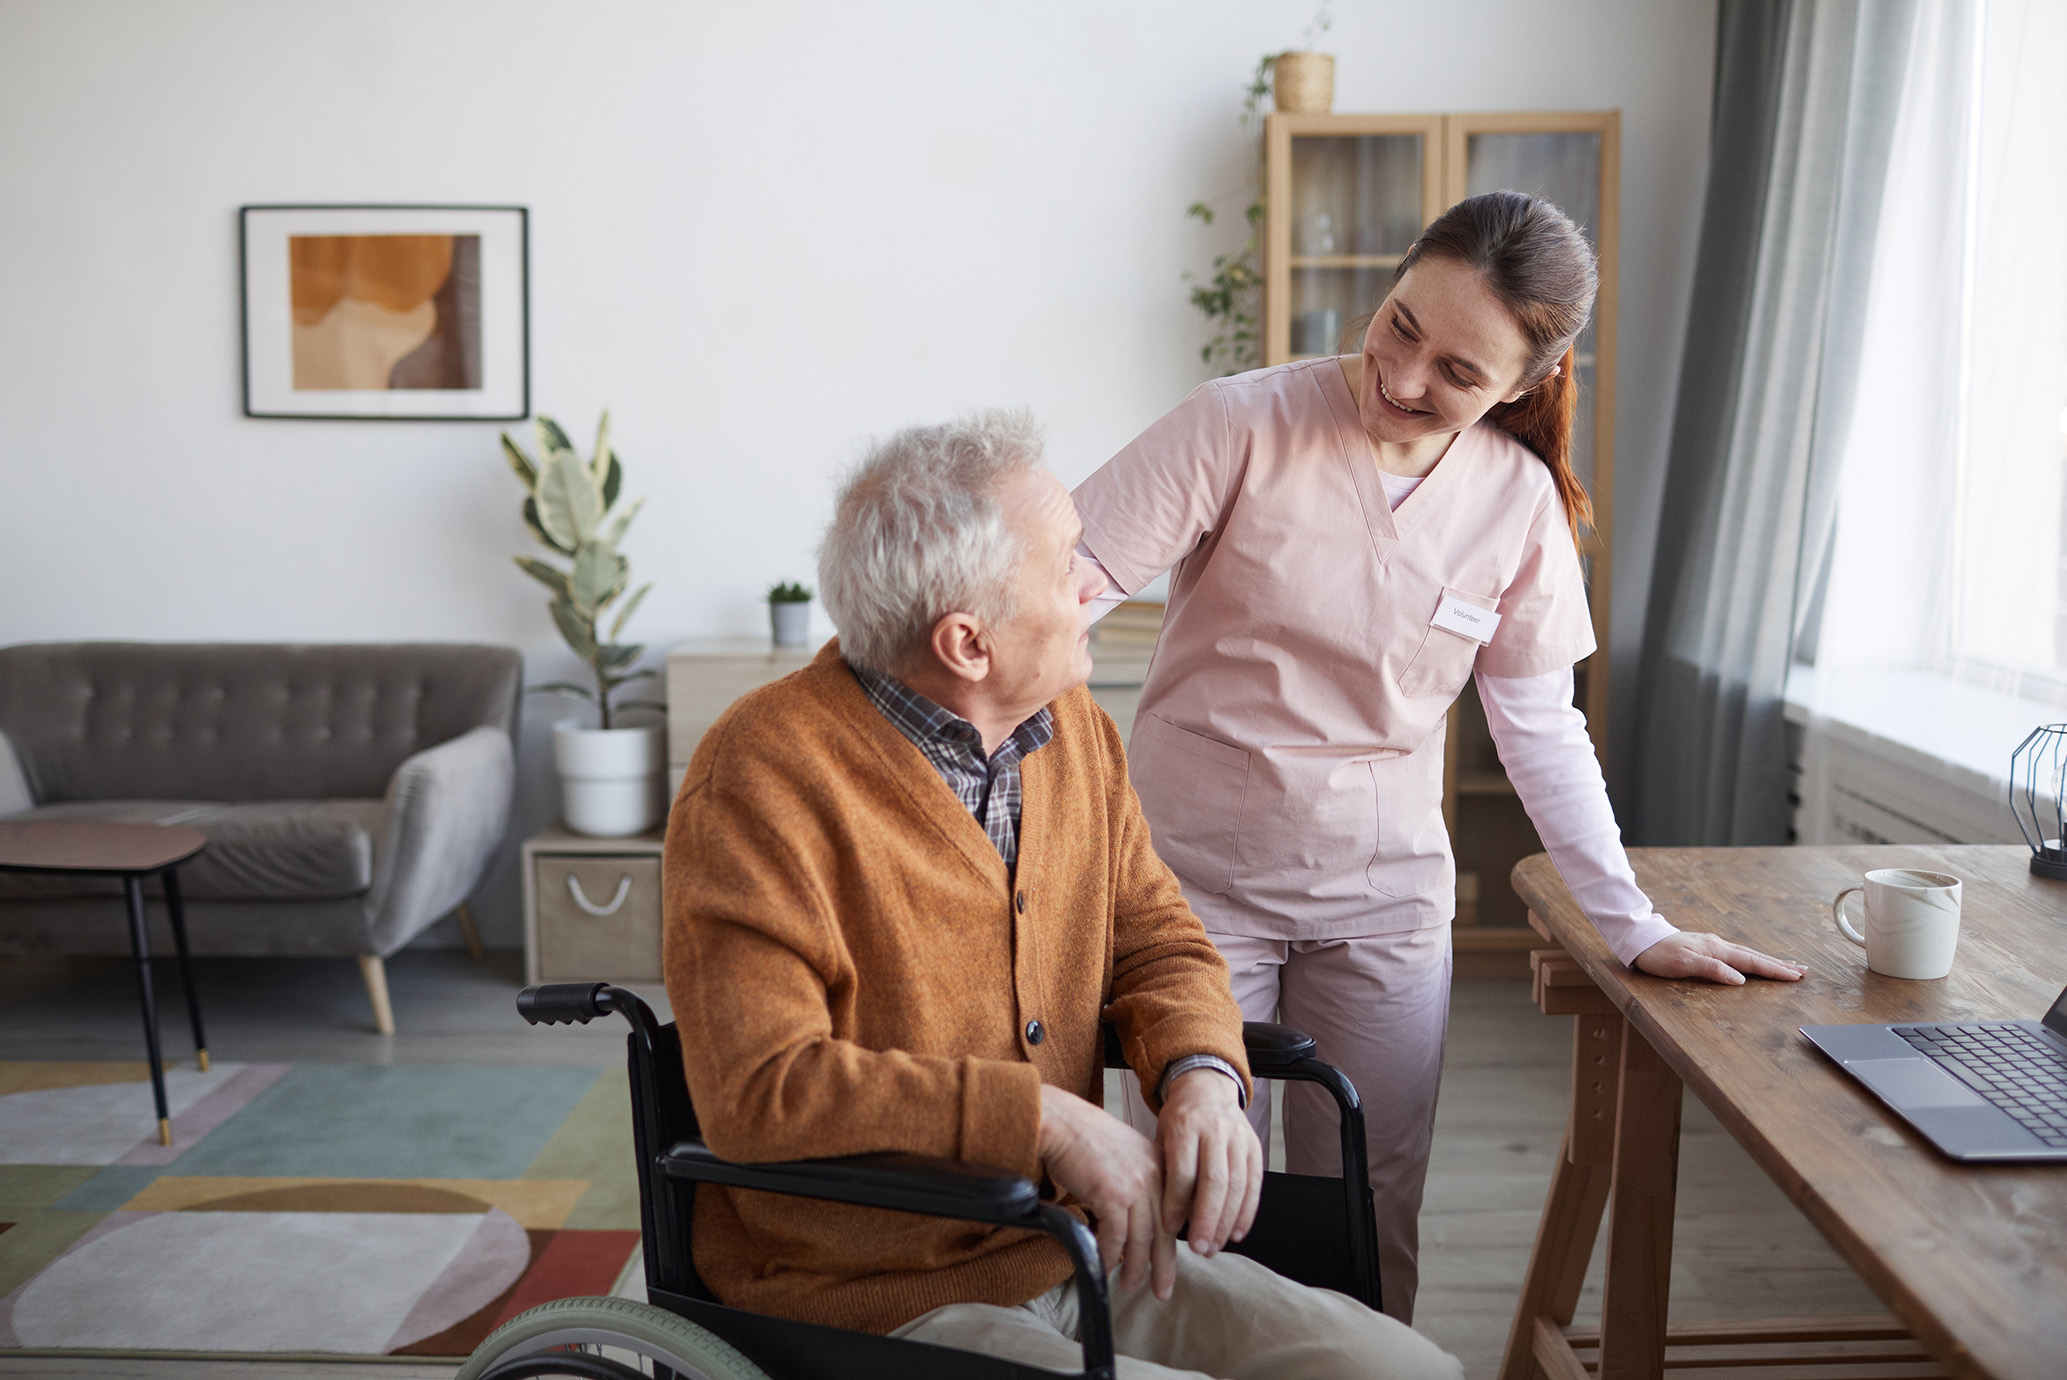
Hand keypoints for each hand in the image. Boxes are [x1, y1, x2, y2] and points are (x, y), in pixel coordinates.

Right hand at [1037, 1084, 1173, 1297]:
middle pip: (1164, 1230)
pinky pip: (1115, 1237)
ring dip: (1135, 1268)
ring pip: (1141, 1239)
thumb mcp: (1125, 1153)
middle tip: (1162, 1290)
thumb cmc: (1083, 1137)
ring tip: (1130, 1286)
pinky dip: (1108, 1256)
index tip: (1170, 1263)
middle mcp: (1155, 1174)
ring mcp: (1136, 1185)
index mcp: (1161, 1163)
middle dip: (1163, 1265)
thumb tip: (1140, 1218)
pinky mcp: (1113, 1195)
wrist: (1059, 1122)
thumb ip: (1140, 1179)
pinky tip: (1104, 1267)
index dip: (1173, 1241)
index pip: (1175, 1211)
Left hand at [1156, 1068, 1261, 1262]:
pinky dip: (1247, 1212)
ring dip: (1227, 1222)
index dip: (1176, 1204)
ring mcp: (1239, 1138)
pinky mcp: (1255, 1147)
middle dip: (1207, 1220)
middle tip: (1199, 1248)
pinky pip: (1254, 1184)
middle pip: (1214, 1182)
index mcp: (1185, 1126)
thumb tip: (1167, 1220)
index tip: (1169, 1228)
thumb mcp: (1162, 1137)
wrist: (1206, 1088)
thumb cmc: (1179, 1121)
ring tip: (1214, 1246)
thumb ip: (1165, 1172)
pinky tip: (1237, 1233)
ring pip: (1237, 1186)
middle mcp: (1215, 1130)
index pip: (1183, 1171)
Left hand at [1634, 930, 1805, 984]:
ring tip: (1786, 966)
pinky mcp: (1706, 947)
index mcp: (1717, 950)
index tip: (1795, 976)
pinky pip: (1737, 954)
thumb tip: (1740, 979)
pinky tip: (1753, 962)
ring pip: (1747, 954)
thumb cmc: (1659, 955)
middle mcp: (1718, 945)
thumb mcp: (1684, 964)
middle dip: (1779, 964)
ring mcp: (1713, 945)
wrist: (1641, 940)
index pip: (1751, 962)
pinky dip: (1751, 959)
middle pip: (1755, 956)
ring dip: (1768, 961)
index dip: (1774, 970)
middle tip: (1803, 971)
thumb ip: (1713, 970)